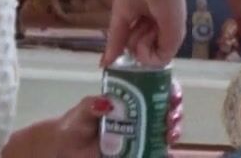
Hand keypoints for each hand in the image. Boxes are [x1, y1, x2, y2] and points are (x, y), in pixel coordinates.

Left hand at [46, 79, 183, 157]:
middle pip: (166, 110)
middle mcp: (139, 114)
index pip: (156, 89)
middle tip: (170, 120)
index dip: (170, 91)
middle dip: (175, 113)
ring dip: (173, 131)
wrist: (65, 148)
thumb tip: (106, 103)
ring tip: (169, 136)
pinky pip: (155, 150)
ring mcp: (139, 134)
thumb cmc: (74, 124)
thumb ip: (91, 106)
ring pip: (166, 129)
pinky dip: (164, 151)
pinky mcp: (137, 151)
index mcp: (129, 99)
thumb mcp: (82, 111)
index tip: (173, 98)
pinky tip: (167, 152)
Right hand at [101, 0, 186, 67]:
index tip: (126, 25)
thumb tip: (103, 64)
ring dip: (138, 43)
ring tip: (144, 23)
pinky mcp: (175, 42)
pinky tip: (148, 33)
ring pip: (146, 57)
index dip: (129, 37)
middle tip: (138, 19)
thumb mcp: (121, 18)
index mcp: (152, 21)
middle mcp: (162, 31)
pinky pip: (156, 61)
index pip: (137, 40)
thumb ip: (115, 42)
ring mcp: (169, 38)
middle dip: (133, 37)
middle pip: (139, 49)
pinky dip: (145, 52)